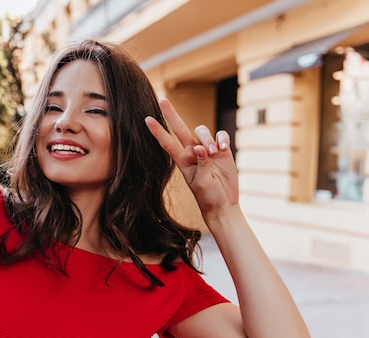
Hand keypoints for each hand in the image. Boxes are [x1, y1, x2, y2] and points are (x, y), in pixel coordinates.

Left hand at [145, 98, 238, 218]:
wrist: (223, 203)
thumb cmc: (208, 196)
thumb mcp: (201, 183)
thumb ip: (200, 164)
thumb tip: (201, 147)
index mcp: (182, 160)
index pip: (167, 143)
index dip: (157, 131)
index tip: (146, 119)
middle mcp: (192, 152)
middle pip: (180, 129)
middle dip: (171, 114)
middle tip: (162, 100)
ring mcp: (207, 149)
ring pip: (203, 131)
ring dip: (207, 138)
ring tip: (213, 152)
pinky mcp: (222, 150)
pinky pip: (220, 135)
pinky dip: (221, 139)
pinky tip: (222, 149)